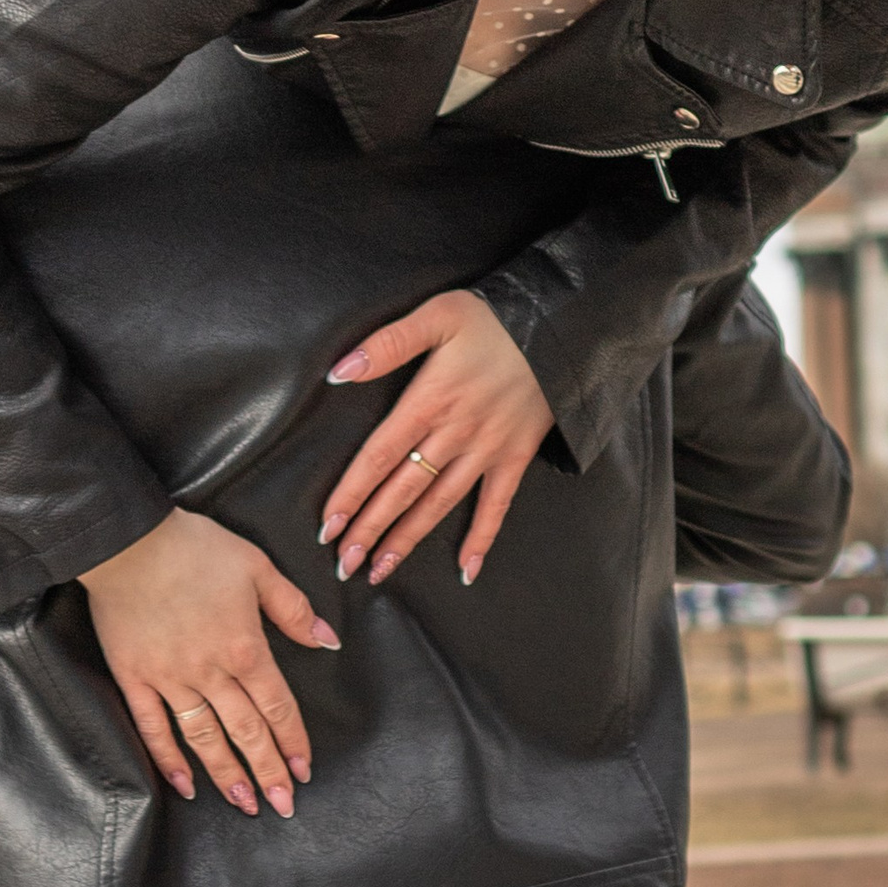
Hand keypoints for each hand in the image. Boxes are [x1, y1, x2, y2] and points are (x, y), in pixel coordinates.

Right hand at [79, 508, 340, 818]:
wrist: (128, 540)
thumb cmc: (195, 547)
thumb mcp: (257, 566)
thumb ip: (293, 609)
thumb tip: (327, 641)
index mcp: (244, 648)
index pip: (277, 707)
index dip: (293, 742)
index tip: (303, 771)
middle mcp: (210, 673)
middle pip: (246, 732)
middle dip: (268, 773)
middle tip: (282, 806)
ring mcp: (169, 679)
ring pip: (204, 738)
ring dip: (226, 775)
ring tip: (244, 803)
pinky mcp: (134, 678)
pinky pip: (153, 728)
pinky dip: (168, 760)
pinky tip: (184, 786)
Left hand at [320, 290, 553, 587]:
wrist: (559, 328)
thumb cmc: (493, 319)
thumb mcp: (436, 315)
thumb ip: (386, 344)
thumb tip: (339, 372)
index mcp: (428, 401)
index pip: (379, 457)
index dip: (351, 494)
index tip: (328, 526)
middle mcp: (454, 435)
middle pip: (403, 491)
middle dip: (370, 529)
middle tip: (343, 563)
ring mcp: (486, 451)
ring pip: (439, 505)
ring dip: (408, 541)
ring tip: (380, 571)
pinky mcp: (515, 458)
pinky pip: (497, 507)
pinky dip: (482, 540)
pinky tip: (465, 571)